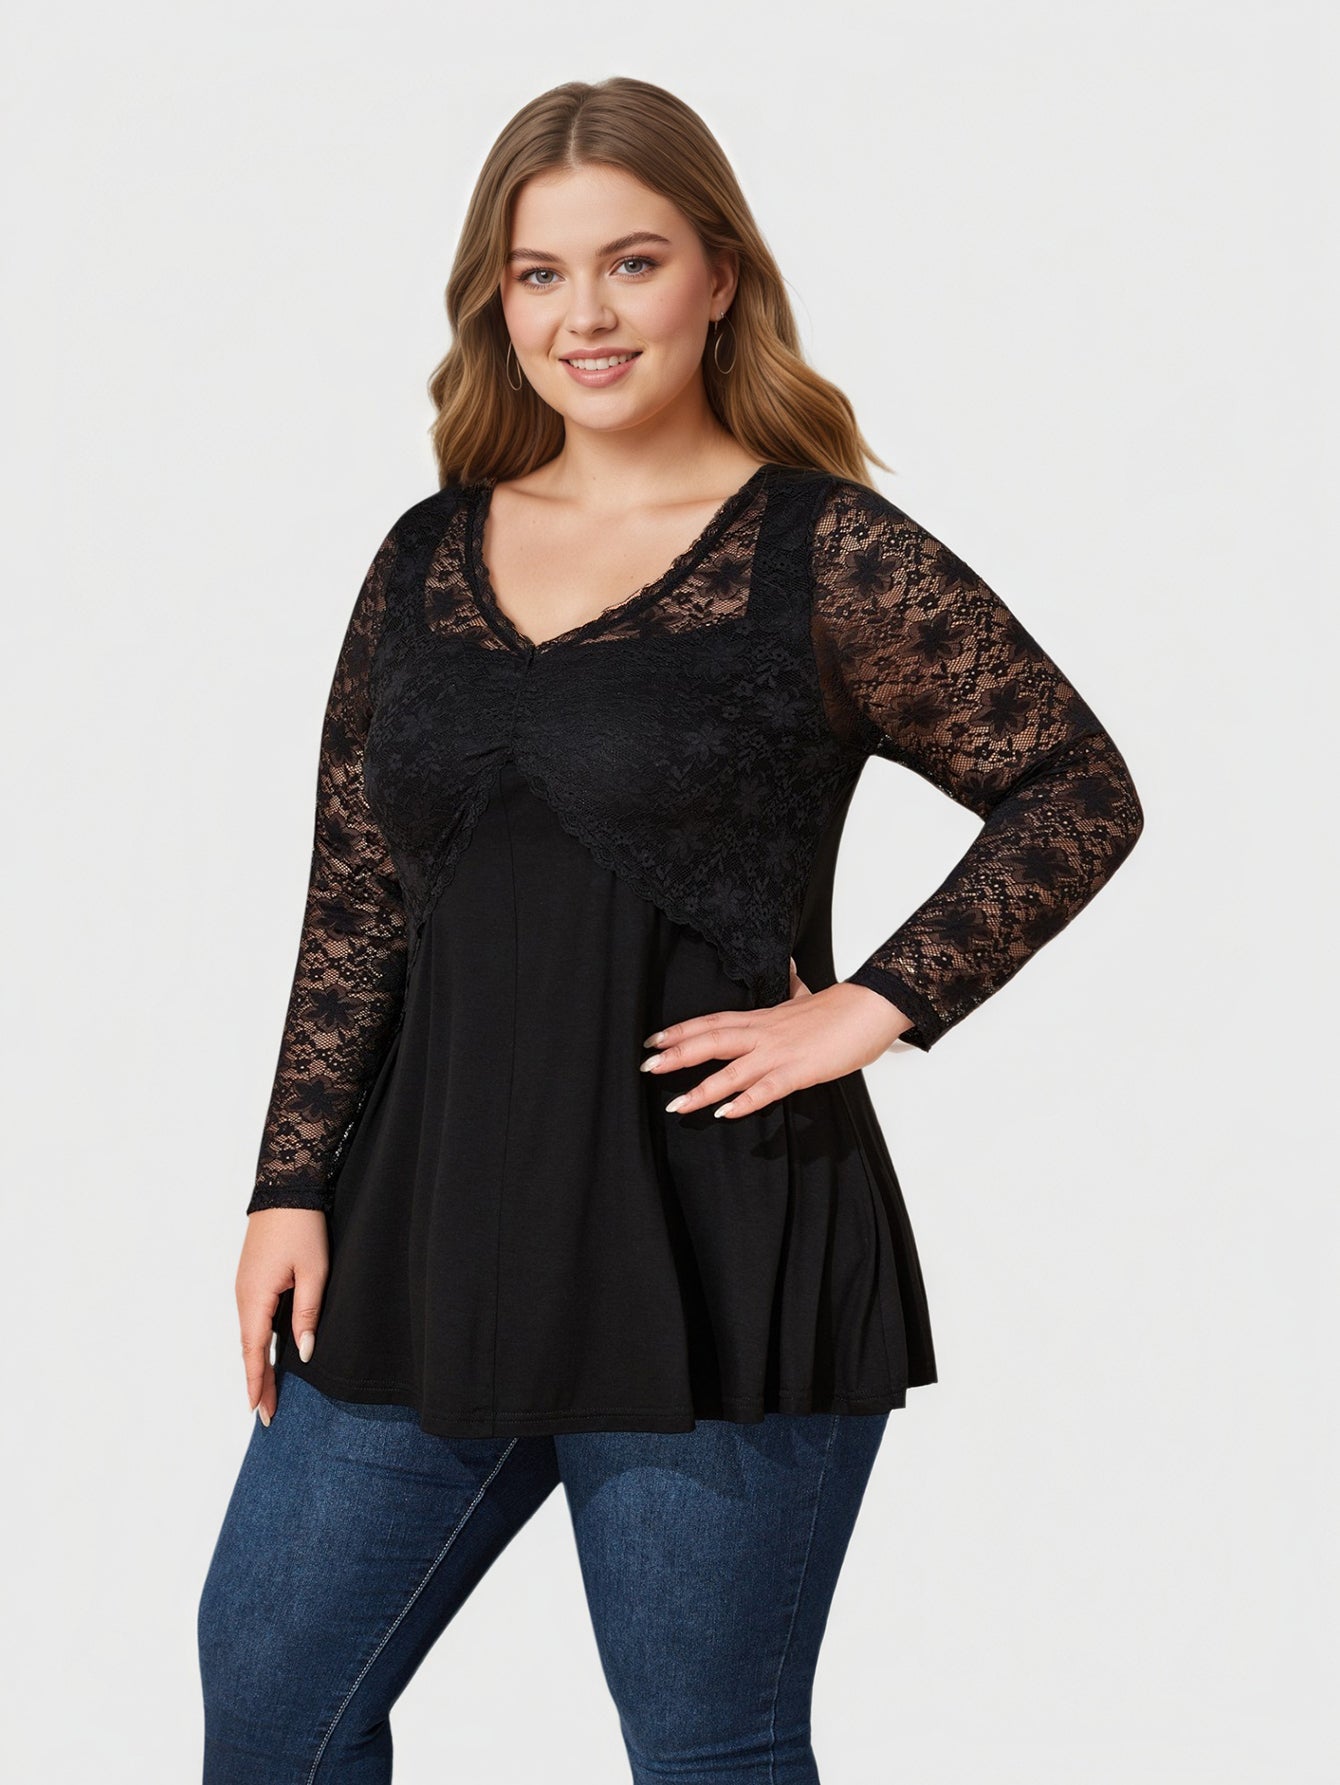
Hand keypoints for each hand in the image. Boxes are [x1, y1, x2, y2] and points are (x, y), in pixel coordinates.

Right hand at [236, 1208, 328, 1424]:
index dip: (257, 1384)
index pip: (254, 1353)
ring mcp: (245, 1287)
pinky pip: (254, 1318)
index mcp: (255, 1298)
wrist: (286, 1188)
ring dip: (257, 1362)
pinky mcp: (252, 1278)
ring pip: (250, 1334)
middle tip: (266, 1414)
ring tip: (267, 1391)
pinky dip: (258, 1341)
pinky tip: (268, 1353)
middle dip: (257, 1381)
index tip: (260, 1413)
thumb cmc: (303, 1228)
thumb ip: (308, 1314)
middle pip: (249, 1348)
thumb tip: (304, 1353)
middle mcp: (244, 1296)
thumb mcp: (314, 1272)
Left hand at [641, 956, 913, 1118]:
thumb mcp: (807, 997)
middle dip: (678, 1055)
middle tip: (646, 1067)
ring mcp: (780, 1052)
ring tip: (677, 1106)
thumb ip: (792, 990)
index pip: (714, 1021)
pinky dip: (746, 1100)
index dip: (683, 1030)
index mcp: (763, 1019)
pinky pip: (768, 1088)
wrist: (872, 1007)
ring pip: (733, 1070)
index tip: (653, 1039)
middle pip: (713, 1041)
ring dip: (703, 1089)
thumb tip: (790, 970)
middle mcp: (764, 1033)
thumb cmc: (840, 1009)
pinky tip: (727, 1113)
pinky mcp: (801, 1070)